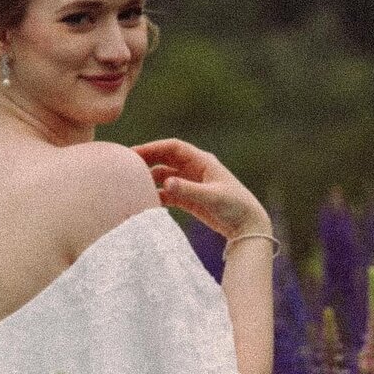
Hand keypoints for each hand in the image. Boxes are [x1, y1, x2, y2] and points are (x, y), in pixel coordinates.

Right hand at [131, 138, 269, 240]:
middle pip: (166, 159)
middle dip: (147, 161)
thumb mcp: (212, 197)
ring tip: (133, 186)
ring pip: (165, 176)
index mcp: (203, 161)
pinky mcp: (190, 199)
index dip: (154, 147)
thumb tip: (165, 182)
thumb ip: (188, 190)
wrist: (248, 226)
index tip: (135, 153)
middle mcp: (195, 169)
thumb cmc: (235, 206)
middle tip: (126, 167)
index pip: (173, 147)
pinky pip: (169, 193)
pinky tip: (146, 202)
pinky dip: (158, 195)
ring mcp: (192, 184)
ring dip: (151, 180)